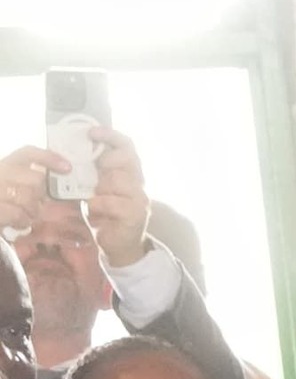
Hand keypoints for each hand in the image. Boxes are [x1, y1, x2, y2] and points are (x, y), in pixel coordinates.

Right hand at [0, 144, 69, 231]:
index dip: (48, 158)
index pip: (27, 153)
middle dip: (40, 195)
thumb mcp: (9, 183)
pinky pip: (18, 214)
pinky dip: (22, 221)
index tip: (67, 168)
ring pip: (28, 198)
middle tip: (35, 204)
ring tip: (26, 215)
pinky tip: (17, 222)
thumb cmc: (2, 200)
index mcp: (3, 164)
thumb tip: (53, 182)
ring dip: (32, 210)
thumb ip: (25, 180)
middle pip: (34, 179)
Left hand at [81, 127, 148, 268]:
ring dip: (100, 187)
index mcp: (128, 173)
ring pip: (119, 180)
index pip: (126, 146)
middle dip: (106, 162)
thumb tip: (72, 151)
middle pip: (126, 159)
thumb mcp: (97, 187)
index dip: (110, 136)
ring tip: (95, 197)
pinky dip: (98, 204)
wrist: (119, 245)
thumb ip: (93, 171)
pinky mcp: (136, 215)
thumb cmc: (106, 214)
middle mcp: (138, 183)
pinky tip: (95, 209)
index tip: (92, 132)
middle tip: (96, 173)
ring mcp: (140, 199)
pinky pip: (112, 202)